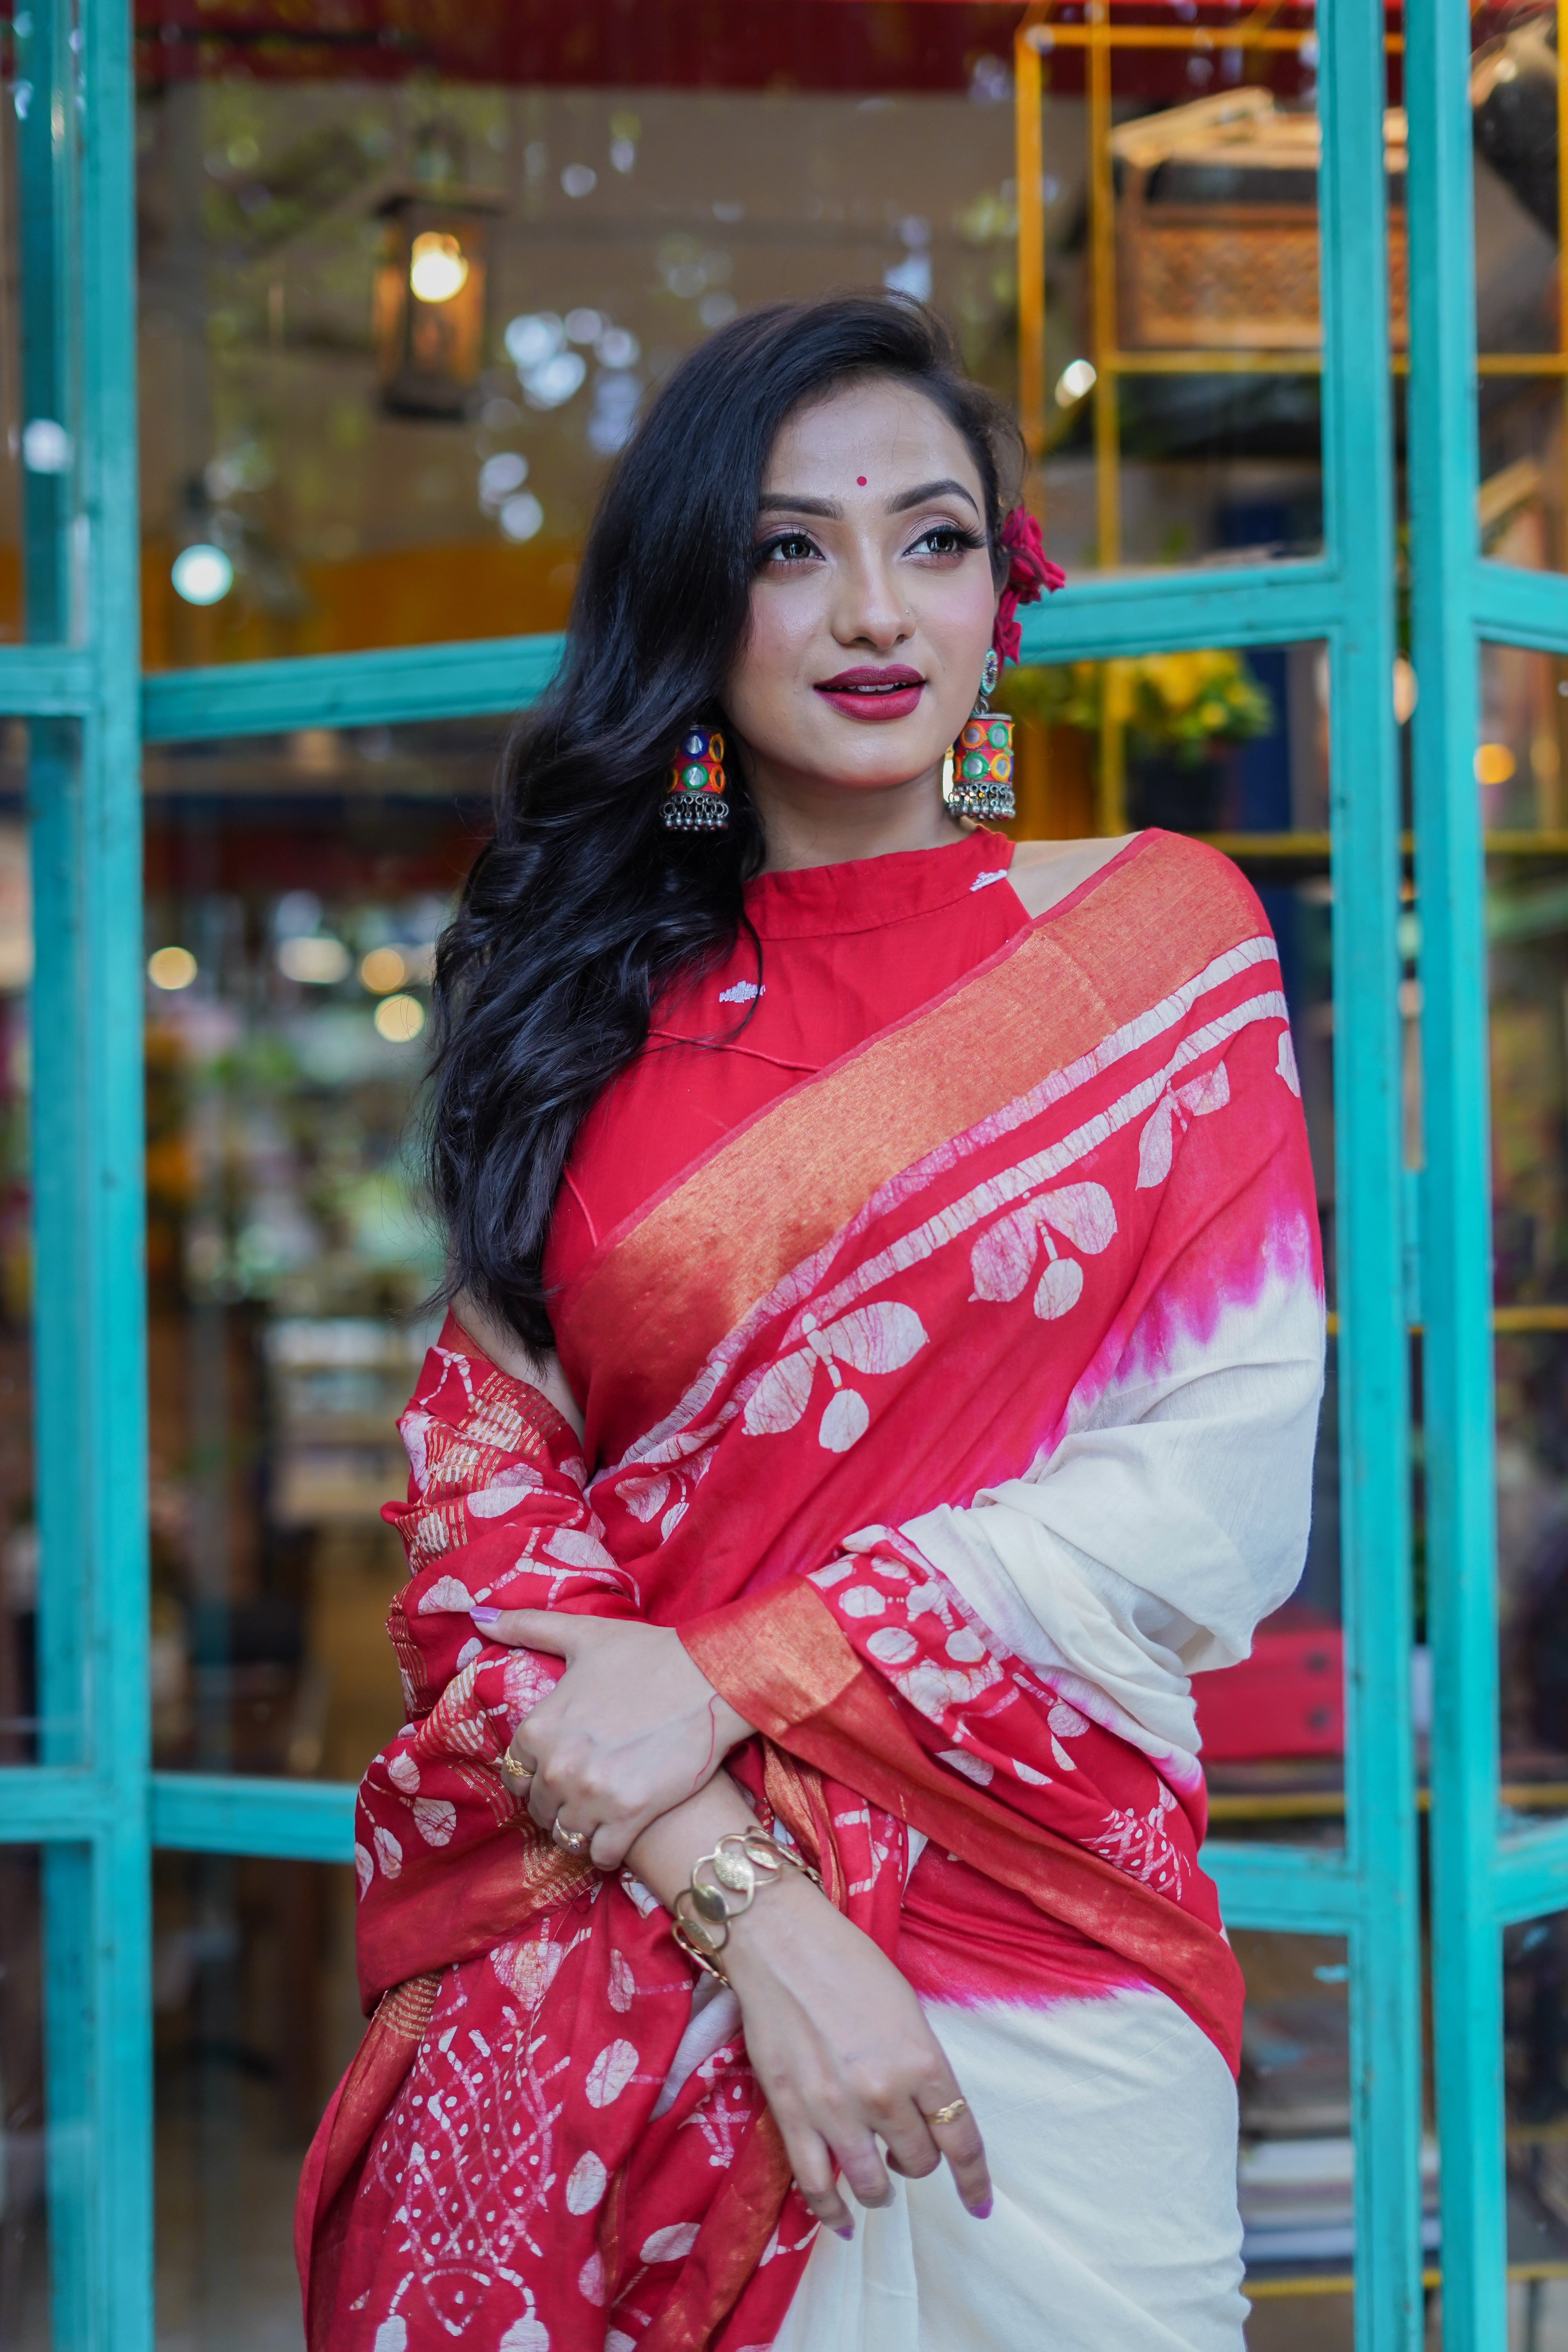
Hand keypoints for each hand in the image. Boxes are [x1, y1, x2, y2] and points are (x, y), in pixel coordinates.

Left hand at [473, 1608, 754, 1868]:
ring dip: (578, 1827)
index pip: (514, 1772)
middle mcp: (558, 1765)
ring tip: (598, 1814)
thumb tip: (480, 1617)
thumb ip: (529, 1627)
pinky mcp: (629, 1817)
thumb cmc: (650, 1654)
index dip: (534, 1771)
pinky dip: (605, 1850)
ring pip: (566, 1834)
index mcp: (541, 1726)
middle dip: (555, 1801)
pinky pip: (600, 1855)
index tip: (556, 1768)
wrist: (712, 1679)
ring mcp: (592, 1795)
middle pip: (538, 1807)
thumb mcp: (585, 1634)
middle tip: (582, 1790)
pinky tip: (619, 1834)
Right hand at [723, 1868, 992, 2233]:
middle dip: (916, 2161)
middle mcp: (884, 2092)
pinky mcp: (792, 2114)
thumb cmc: (847, 1962)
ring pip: (871, 2184)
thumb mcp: (906, 2009)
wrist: (782, 1942)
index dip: (973, 2179)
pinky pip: (816, 2184)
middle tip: (905, 2151)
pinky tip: (840, 2219)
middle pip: (917, 2161)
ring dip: (879, 2190)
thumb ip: (920, 2064)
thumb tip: (925, 2110)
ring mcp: (835, 2108)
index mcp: (921, 2060)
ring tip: (876, 2184)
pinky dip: (830, 2209)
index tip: (979, 2202)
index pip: (961, 2138)